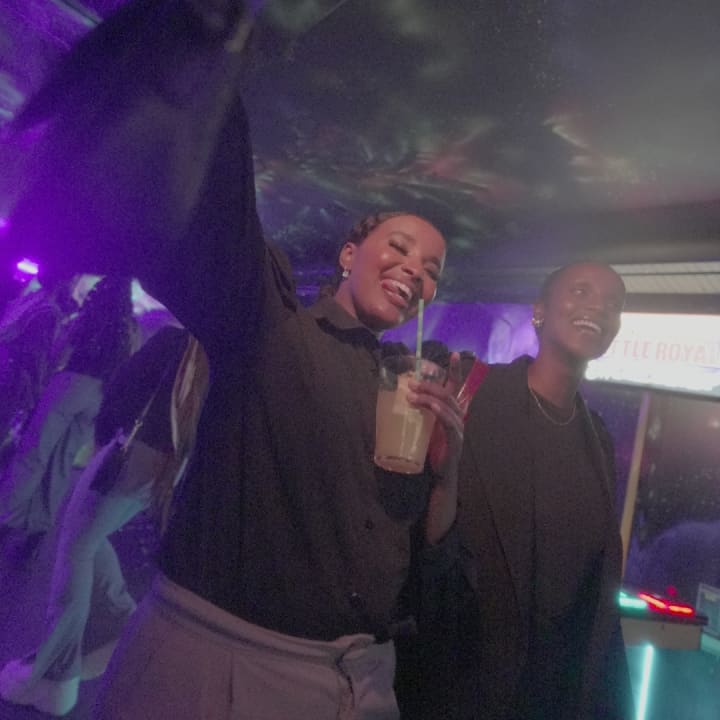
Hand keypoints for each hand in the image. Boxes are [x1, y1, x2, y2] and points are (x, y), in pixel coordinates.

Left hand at [407, 352, 464, 482]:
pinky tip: (430, 406)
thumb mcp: (424, 425)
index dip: (456, 370)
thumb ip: (419, 411)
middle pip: (448, 393)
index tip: (454, 353)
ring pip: (447, 405)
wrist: (439, 476)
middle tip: (411, 382)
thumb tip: (400, 396)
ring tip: (411, 394)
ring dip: (429, 397)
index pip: (455, 387)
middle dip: (430, 385)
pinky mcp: (456, 440)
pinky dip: (440, 412)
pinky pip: (449, 422)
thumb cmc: (430, 449)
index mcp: (451, 410)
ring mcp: (458, 428)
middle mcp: (458, 416)